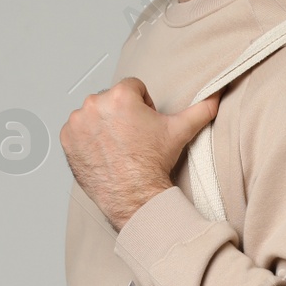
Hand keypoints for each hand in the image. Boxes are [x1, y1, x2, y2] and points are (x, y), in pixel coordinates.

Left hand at [61, 77, 219, 230]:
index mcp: (121, 95)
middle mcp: (95, 104)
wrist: (134, 196)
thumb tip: (219, 93)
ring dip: (103, 125)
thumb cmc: (154, 164)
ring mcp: (78, 122)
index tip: (144, 127)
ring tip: (117, 147)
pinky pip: (77, 130)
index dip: (142, 107)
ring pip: (94, 114)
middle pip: (112, 99)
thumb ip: (201, 108)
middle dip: (121, 114)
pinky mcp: (67, 139)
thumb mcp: (180, 131)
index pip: (134, 88)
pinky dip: (87, 139)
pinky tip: (103, 152)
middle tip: (132, 139)